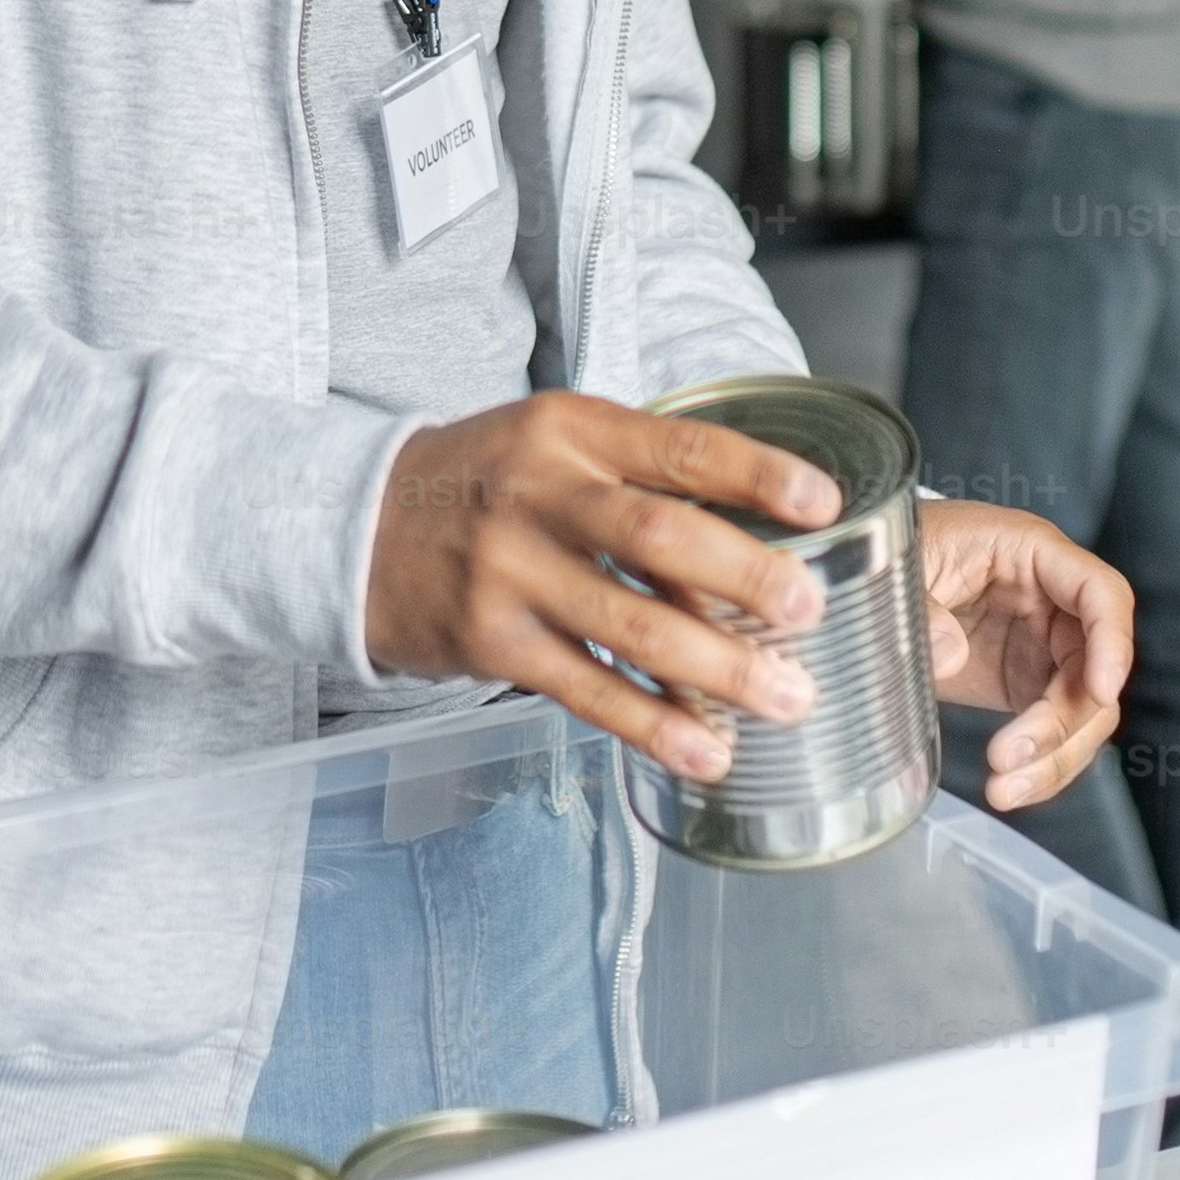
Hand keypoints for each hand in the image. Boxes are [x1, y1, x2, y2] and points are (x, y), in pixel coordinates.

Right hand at [367, 395, 834, 783]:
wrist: (355, 529)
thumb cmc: (484, 483)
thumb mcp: (553, 441)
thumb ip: (640, 473)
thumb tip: (761, 531)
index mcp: (570, 429)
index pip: (680, 446)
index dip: (758, 475)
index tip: (824, 504)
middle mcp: (541, 494)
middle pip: (660, 535)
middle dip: (747, 577)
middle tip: (810, 611)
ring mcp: (512, 571)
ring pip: (633, 626)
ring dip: (719, 670)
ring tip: (787, 699)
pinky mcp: (493, 641)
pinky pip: (588, 690)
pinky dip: (653, 725)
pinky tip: (706, 750)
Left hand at [919, 499, 1130, 810]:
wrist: (878, 579)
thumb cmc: (901, 550)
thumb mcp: (903, 565)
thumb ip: (922, 607)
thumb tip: (950, 653)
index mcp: (1033, 554)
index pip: (1100, 592)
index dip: (1112, 641)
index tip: (1101, 691)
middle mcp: (1052, 603)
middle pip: (1097, 667)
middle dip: (1065, 722)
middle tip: (1013, 757)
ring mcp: (1043, 647)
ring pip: (1084, 711)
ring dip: (1054, 757)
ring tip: (1004, 789)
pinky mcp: (1025, 685)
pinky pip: (1055, 731)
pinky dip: (1040, 765)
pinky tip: (1011, 788)